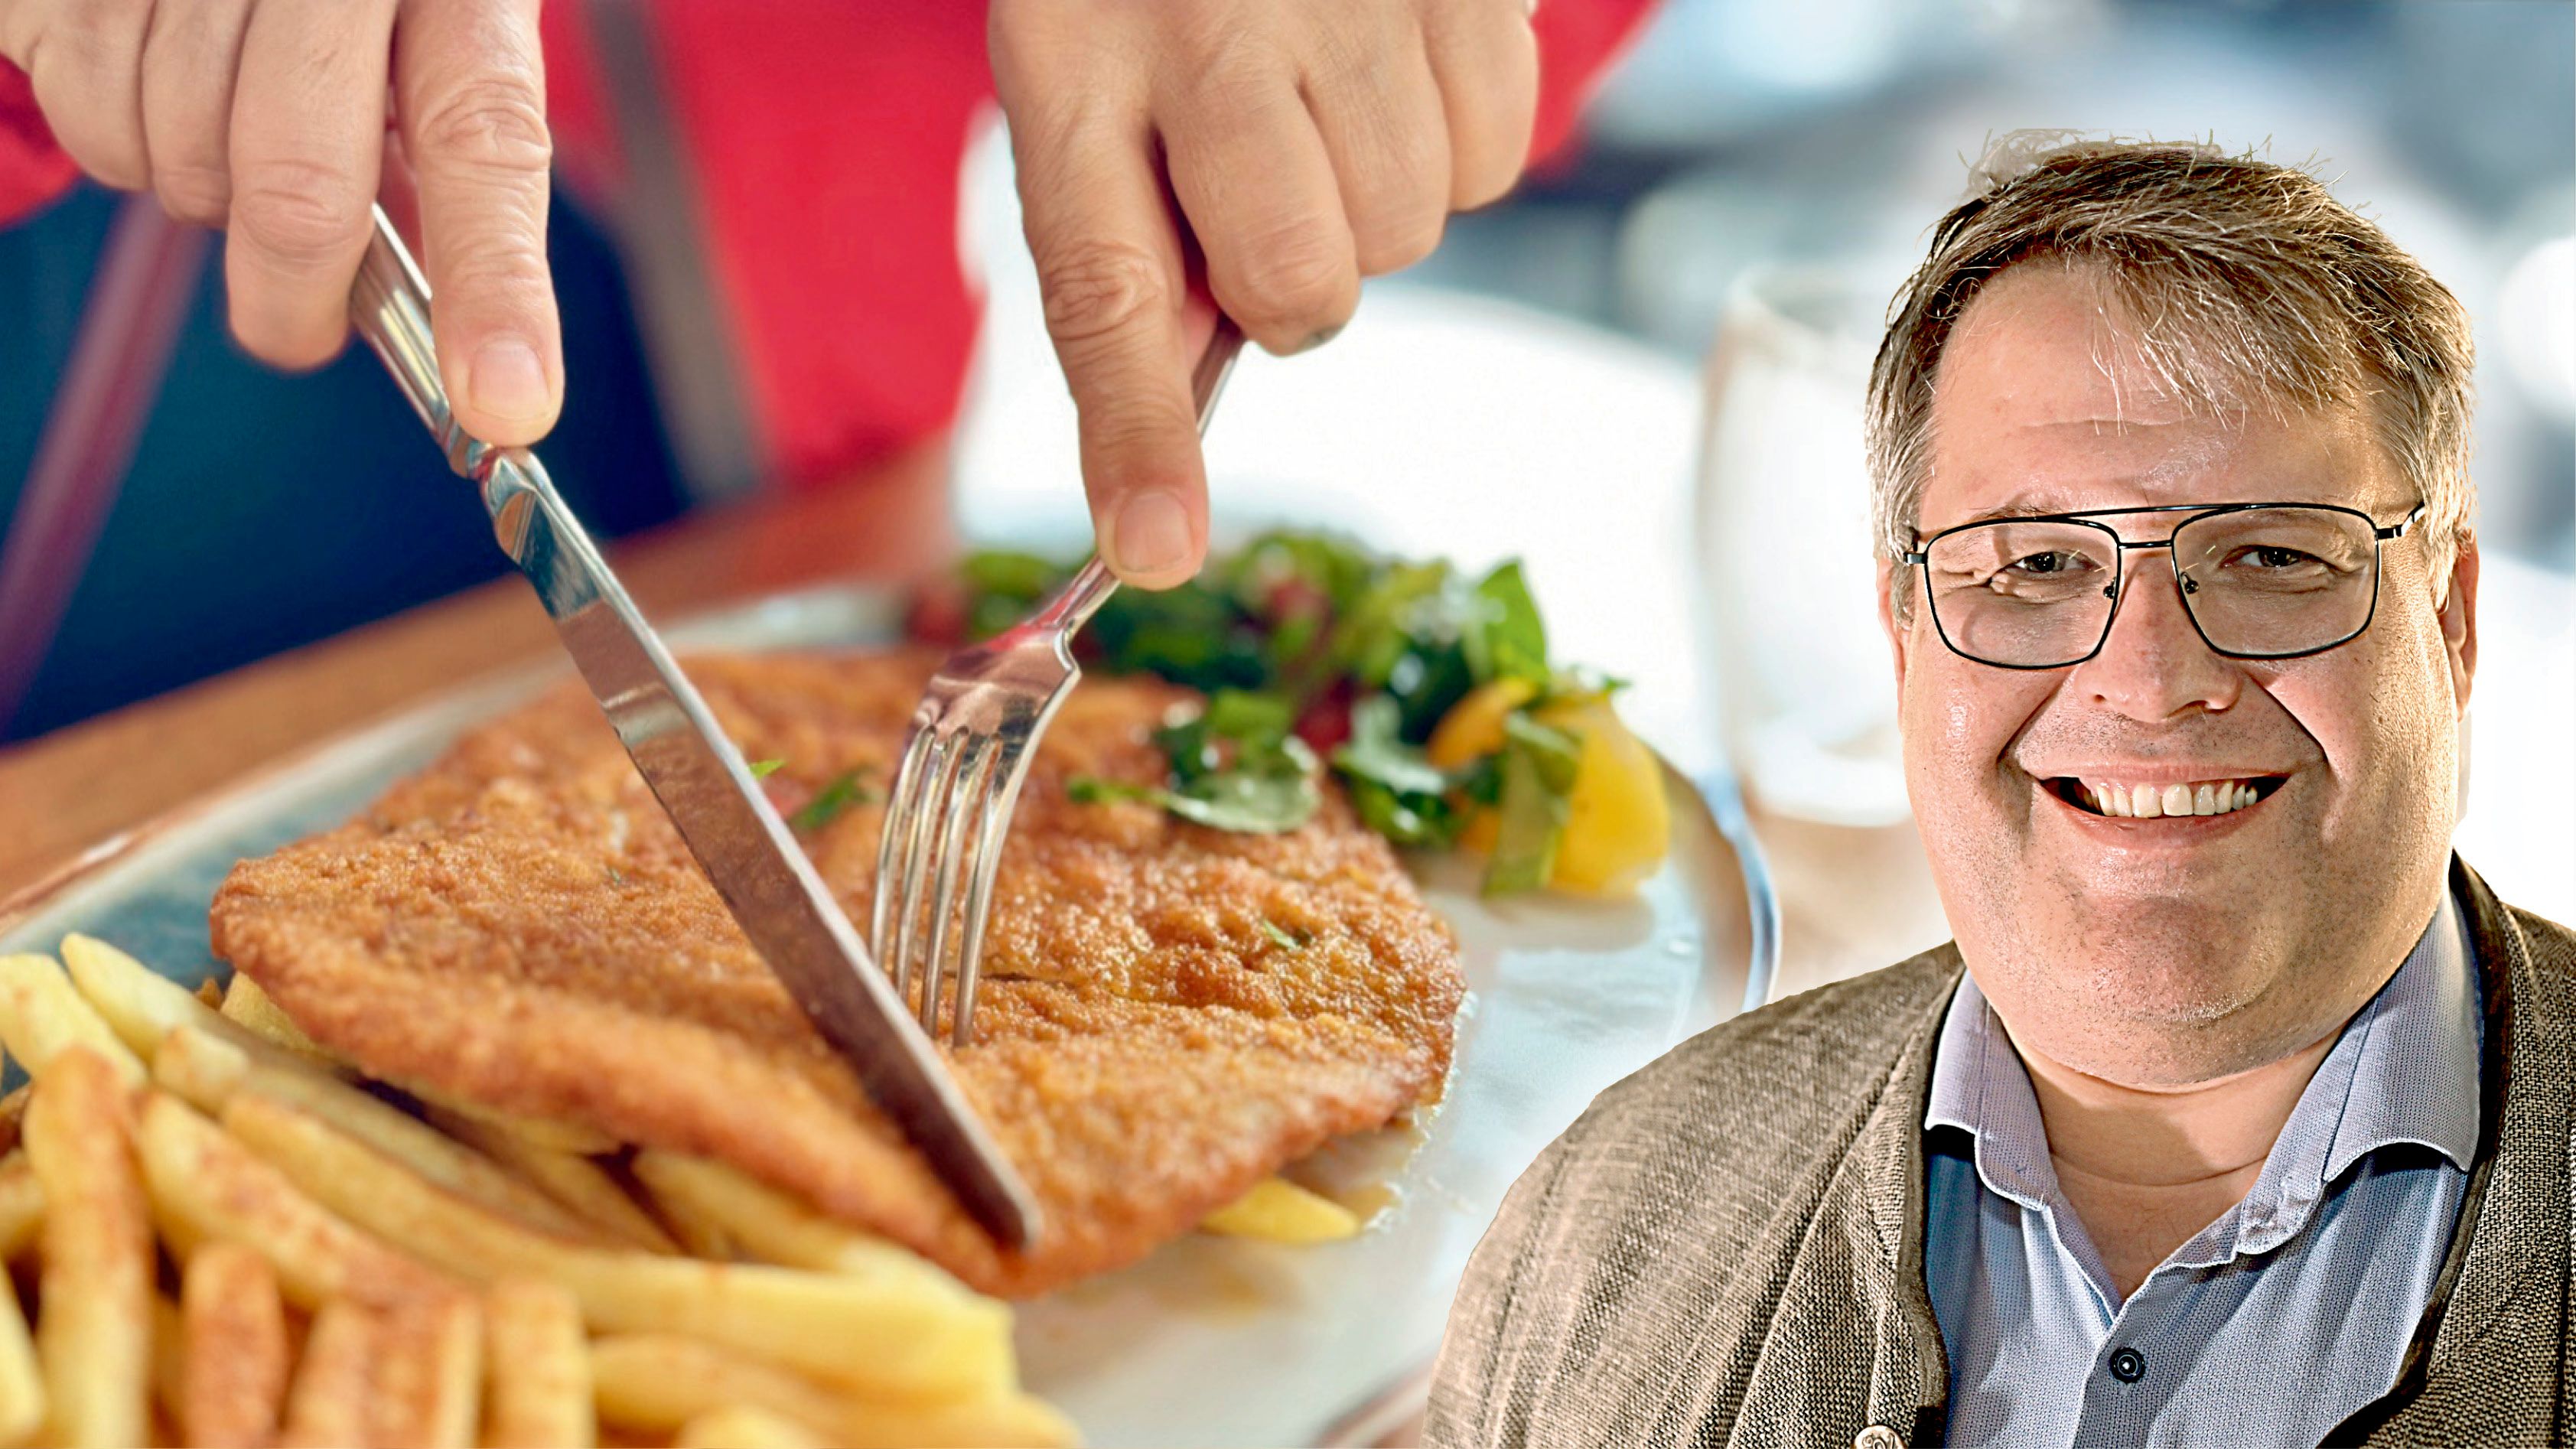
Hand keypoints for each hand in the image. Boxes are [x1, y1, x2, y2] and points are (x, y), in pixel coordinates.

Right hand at [0, 0, 561, 445]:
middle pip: (299, 188)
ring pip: (175, 159)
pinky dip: (112, 131)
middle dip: (295, 296)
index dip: (493, 286)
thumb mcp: (433, 27)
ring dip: (194, 190)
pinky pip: (82, 111)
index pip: (483, 141)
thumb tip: (460, 340)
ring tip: (224, 127)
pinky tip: (149, 70)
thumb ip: (443, 152)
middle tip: (297, 324)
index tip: (504, 410)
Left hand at [990, 0, 1536, 587]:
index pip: (1105, 287)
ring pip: (1413, 229)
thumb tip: (1182, 417)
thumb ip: (1127, 239)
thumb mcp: (1082, 69)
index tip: (1158, 549)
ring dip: (1375, 202)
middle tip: (1263, 190)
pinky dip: (1454, 135)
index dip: (1136, 432)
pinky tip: (1390, 56)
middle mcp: (1212, 26)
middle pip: (1306, 289)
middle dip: (1293, 283)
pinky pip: (1497, 151)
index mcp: (1073, 61)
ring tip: (1324, 92)